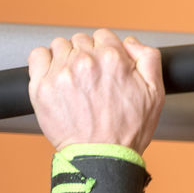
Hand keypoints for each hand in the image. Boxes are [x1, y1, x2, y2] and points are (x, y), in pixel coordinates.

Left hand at [27, 29, 164, 153]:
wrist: (102, 156)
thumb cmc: (128, 131)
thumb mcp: (156, 94)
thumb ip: (149, 58)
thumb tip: (131, 42)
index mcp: (113, 59)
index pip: (104, 36)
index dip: (107, 50)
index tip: (106, 66)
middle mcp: (86, 61)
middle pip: (81, 40)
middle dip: (87, 55)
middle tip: (92, 79)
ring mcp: (61, 72)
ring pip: (60, 46)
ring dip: (66, 57)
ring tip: (74, 80)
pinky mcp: (42, 85)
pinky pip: (37, 55)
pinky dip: (44, 61)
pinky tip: (56, 76)